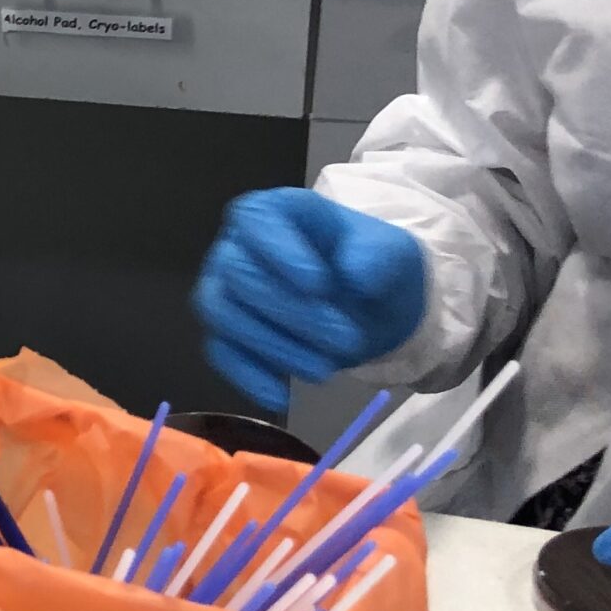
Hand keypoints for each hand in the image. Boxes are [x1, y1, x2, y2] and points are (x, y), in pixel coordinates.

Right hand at [192, 189, 427, 413]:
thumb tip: (354, 276)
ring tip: (326, 371)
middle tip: (346, 338)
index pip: (255, 220)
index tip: (320, 285)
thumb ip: (376, 256)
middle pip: (239, 272)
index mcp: (273, 212)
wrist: (370, 305)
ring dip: (272, 346)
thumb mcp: (390, 252)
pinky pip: (220, 353)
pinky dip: (248, 376)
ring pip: (223, 314)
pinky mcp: (225, 333)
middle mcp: (237, 247)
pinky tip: (282, 397)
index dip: (279, 251)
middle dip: (291, 311)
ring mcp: (225, 290)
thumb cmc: (370, 265)